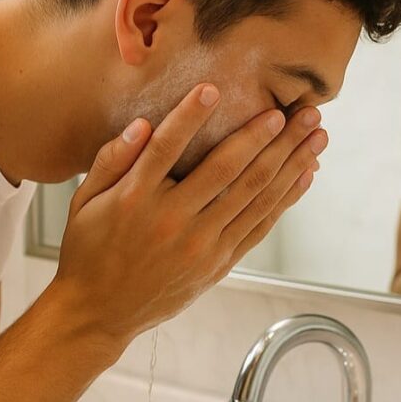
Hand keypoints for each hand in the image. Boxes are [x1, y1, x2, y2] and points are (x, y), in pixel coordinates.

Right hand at [54, 83, 325, 342]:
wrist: (99, 313)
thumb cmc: (89, 251)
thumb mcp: (84, 202)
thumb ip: (111, 160)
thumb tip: (143, 124)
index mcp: (135, 200)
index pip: (167, 148)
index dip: (190, 117)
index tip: (214, 89)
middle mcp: (172, 221)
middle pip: (228, 169)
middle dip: (268, 135)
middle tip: (300, 109)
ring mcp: (200, 245)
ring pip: (253, 195)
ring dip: (290, 161)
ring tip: (316, 134)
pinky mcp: (217, 264)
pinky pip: (258, 226)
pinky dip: (285, 199)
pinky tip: (304, 175)